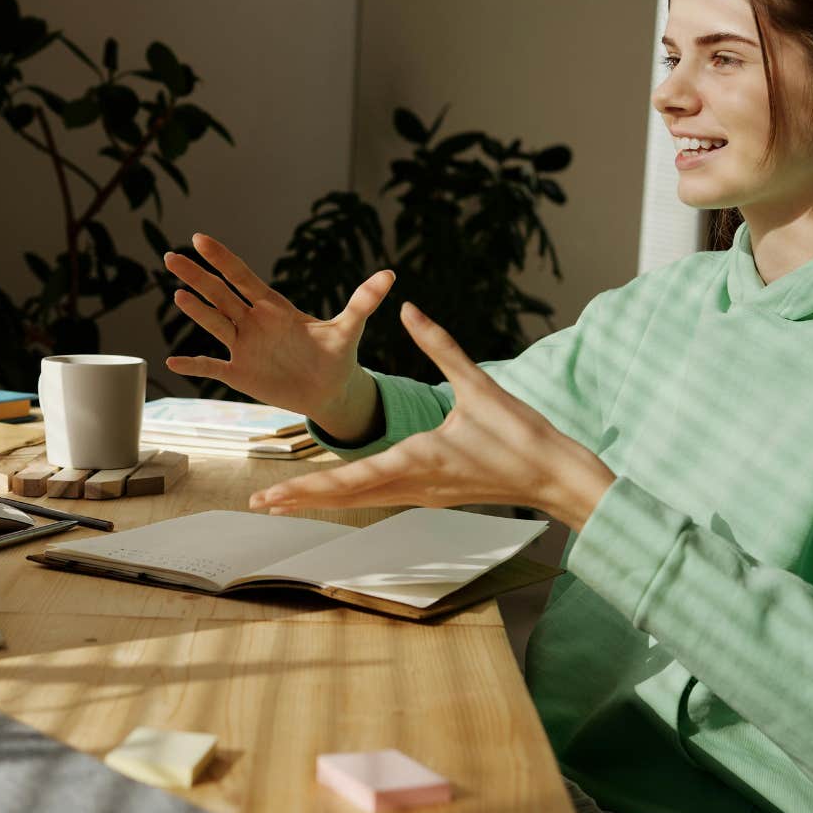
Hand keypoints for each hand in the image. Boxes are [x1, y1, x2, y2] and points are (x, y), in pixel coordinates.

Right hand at [163, 232, 392, 429]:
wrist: (330, 390)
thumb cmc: (337, 355)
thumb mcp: (349, 328)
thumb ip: (363, 302)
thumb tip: (390, 274)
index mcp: (274, 307)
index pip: (242, 277)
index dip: (222, 258)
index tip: (199, 238)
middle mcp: (253, 322)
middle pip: (220, 294)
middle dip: (197, 276)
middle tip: (171, 257)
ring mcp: (244, 347)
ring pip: (213, 324)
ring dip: (196, 311)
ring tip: (177, 294)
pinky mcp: (240, 374)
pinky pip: (212, 367)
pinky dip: (194, 364)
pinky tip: (172, 360)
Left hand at [246, 302, 616, 530]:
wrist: (554, 478)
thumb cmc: (521, 435)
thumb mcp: (479, 385)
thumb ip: (440, 345)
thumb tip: (410, 308)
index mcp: (417, 459)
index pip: (351, 477)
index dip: (308, 485)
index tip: (274, 494)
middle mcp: (411, 484)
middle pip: (345, 497)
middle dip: (301, 499)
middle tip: (258, 504)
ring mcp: (420, 495)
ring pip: (360, 501)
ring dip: (322, 501)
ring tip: (284, 502)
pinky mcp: (430, 495)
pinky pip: (380, 498)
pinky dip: (350, 496)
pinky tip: (336, 493)